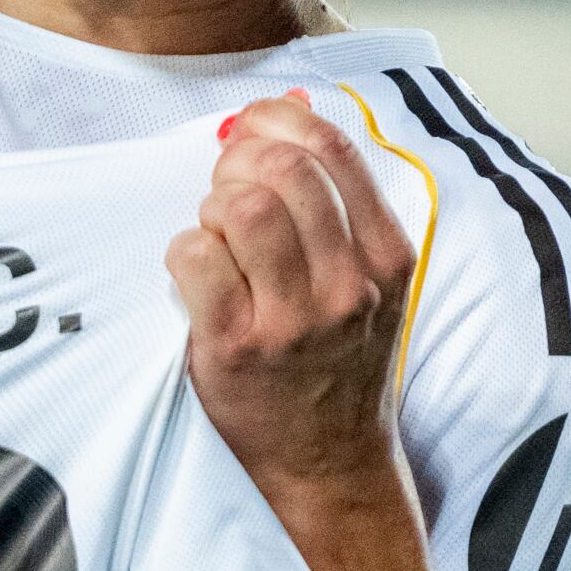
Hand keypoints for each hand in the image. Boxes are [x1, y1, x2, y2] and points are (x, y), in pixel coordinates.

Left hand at [166, 93, 420, 509]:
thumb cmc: (339, 361)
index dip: (282, 123)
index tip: (253, 128)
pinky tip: (196, 272)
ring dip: (213, 206)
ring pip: (242, 209)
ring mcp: (292, 319)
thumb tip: (293, 110)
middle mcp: (347, 286)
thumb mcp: (367, 283)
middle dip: (240, 162)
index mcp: (386, 258)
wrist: (329, 460)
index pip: (336, 154)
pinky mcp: (235, 347)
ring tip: (215, 233)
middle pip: (285, 173)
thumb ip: (339, 205)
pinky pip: (195, 258)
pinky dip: (185, 250)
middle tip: (226, 185)